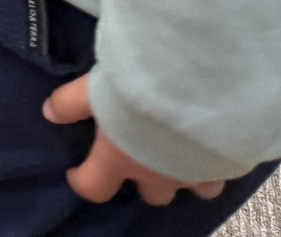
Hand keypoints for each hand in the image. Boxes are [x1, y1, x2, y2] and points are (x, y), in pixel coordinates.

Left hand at [43, 75, 239, 206]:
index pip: (94, 188)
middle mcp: (160, 176)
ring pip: (195, 190)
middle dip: (146, 181)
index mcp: (120, 160)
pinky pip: (224, 171)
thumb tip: (50, 114)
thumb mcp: (93, 88)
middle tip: (141, 156)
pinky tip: (213, 140)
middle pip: (153, 196)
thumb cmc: (140, 87)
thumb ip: (70, 103)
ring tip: (183, 152)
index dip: (83, 182)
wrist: (203, 84)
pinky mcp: (231, 163)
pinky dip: (216, 161)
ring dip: (186, 175)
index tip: (77, 172)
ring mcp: (199, 173)